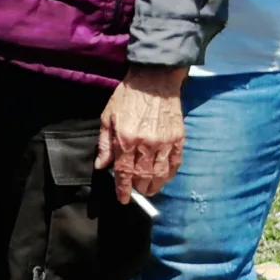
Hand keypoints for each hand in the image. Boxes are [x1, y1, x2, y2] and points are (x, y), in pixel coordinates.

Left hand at [98, 65, 186, 199]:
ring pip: (160, 173)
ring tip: (150, 190)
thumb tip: (101, 165)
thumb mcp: (107, 117)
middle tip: (136, 193)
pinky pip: (176, 163)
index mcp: (126, 139)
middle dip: (139, 188)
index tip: (122, 198)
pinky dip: (170, 174)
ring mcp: (165, 142)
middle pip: (143, 176)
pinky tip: (164, 178)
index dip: (123, 188)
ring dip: (155, 185)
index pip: (124, 172)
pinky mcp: (178, 138)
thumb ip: (105, 144)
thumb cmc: (127, 97)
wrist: (154, 80)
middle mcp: (146, 144)